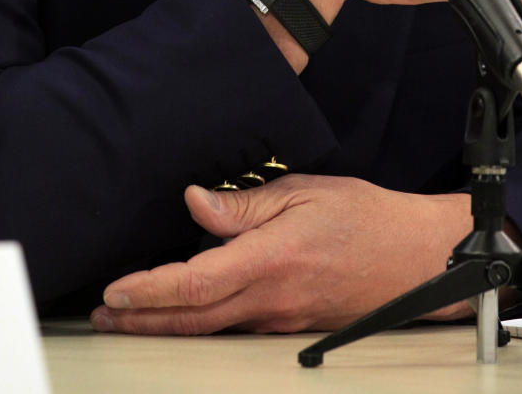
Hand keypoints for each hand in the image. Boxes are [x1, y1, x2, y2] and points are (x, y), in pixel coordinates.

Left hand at [90, 176, 472, 334]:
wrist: (416, 258)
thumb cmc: (365, 217)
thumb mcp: (304, 191)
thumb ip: (244, 204)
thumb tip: (195, 204)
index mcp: (269, 260)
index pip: (194, 282)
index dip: (148, 290)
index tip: (115, 291)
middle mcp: (270, 299)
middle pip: (192, 319)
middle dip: (141, 320)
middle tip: (104, 316)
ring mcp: (280, 319)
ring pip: (210, 329)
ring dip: (165, 325)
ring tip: (130, 318)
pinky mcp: (289, 325)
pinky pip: (235, 328)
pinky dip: (200, 323)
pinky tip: (184, 313)